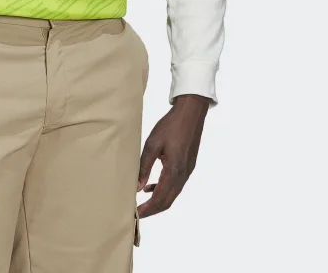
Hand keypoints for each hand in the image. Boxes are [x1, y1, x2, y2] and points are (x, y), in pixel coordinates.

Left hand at [136, 94, 208, 217]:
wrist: (191, 113)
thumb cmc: (171, 125)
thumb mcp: (153, 143)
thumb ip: (144, 166)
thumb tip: (137, 187)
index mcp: (174, 170)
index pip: (160, 198)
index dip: (148, 209)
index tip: (136, 214)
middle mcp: (183, 174)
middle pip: (168, 201)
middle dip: (153, 209)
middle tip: (138, 213)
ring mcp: (188, 171)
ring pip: (173, 194)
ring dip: (158, 200)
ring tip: (142, 202)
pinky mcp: (188, 166)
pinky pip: (176, 185)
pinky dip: (164, 190)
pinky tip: (151, 186)